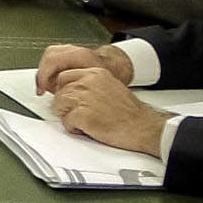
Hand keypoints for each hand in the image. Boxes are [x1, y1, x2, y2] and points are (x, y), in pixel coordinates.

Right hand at [35, 42, 128, 93]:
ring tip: (49, 86)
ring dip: (45, 73)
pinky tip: (54, 81)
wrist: (115, 66)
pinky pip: (52, 58)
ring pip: (48, 56)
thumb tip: (64, 98)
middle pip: (48, 57)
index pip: (52, 60)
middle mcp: (74, 50)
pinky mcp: (67, 52)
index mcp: (81, 56)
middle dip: (42, 75)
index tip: (42, 89)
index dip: (43, 76)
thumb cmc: (109, 75)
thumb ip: (78, 89)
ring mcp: (70, 49)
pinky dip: (49, 70)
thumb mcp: (96, 85)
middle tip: (43, 88)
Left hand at [47, 67, 167, 152]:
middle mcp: (88, 82)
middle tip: (79, 115)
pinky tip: (90, 128)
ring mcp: (85, 98)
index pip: (64, 76)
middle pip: (59, 92)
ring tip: (87, 122)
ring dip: (69, 117)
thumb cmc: (129, 112)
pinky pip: (66, 122)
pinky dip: (75, 129)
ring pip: (59, 106)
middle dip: (65, 106)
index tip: (70, 101)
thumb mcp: (109, 87)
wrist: (143, 126)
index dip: (65, 91)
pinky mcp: (83, 115)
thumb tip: (70, 91)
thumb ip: (90, 86)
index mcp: (95, 73)